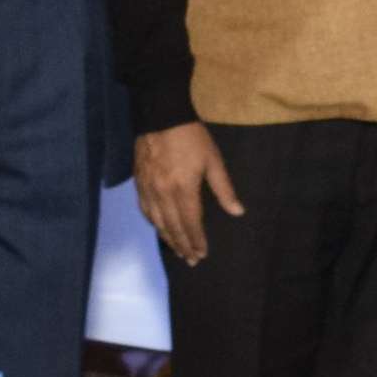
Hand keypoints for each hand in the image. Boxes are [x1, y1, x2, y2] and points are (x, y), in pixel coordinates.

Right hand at [136, 121, 245, 263]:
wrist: (161, 115)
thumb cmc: (192, 137)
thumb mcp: (213, 161)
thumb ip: (224, 189)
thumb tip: (237, 212)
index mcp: (184, 188)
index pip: (191, 222)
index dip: (197, 240)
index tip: (202, 254)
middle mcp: (163, 193)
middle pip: (173, 226)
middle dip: (183, 245)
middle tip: (191, 260)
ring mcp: (148, 188)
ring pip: (157, 221)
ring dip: (168, 238)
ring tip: (177, 251)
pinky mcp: (139, 182)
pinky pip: (144, 209)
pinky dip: (153, 223)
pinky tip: (159, 228)